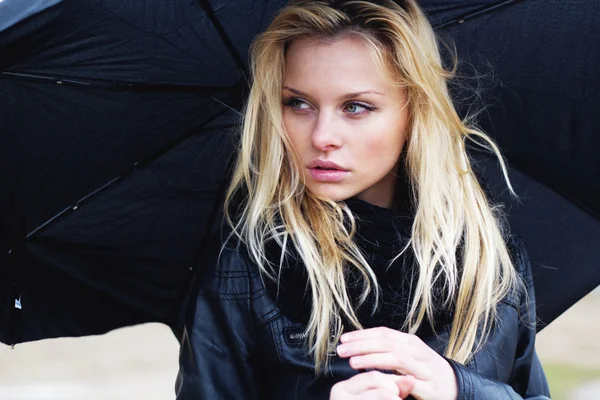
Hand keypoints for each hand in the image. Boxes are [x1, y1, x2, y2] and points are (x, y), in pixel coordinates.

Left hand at [336, 327, 457, 399]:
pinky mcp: (430, 388)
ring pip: (397, 359)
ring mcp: (425, 369)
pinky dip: (392, 380)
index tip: (343, 339)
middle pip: (388, 343)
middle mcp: (418, 352)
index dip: (362, 335)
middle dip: (362, 345)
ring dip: (373, 359)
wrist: (456, 387)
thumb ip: (388, 349)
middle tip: (342, 350)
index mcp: (411, 342)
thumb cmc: (425, 371)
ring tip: (353, 362)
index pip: (384, 333)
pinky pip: (408, 383)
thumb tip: (360, 344)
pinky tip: (377, 381)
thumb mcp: (409, 355)